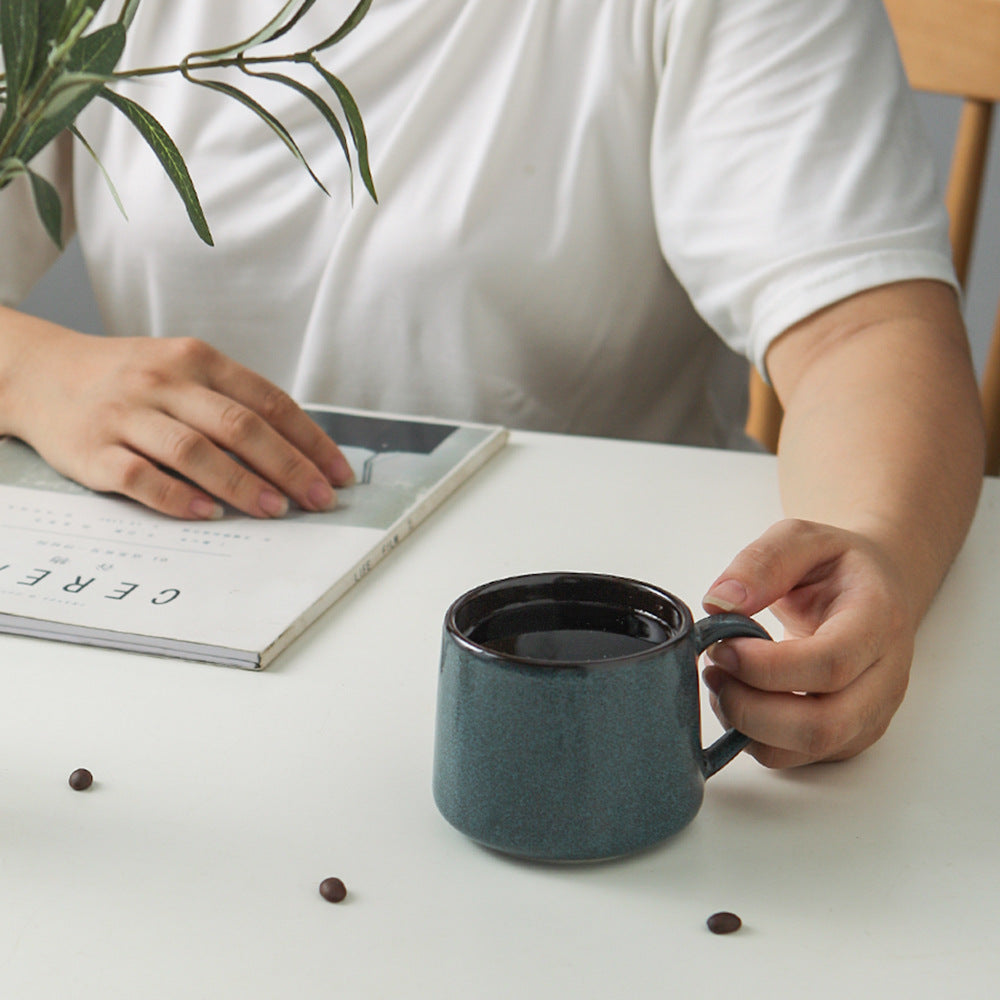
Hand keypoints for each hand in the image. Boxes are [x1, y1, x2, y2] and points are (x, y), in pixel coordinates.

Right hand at [3, 318, 353, 518]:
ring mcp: (127, 415)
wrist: (42, 373)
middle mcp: (164, 382)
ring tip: (274, 509)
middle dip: (288, 466)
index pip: (268, 401)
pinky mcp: (92, 450)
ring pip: (193, 450)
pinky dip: (176, 497)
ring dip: (240, 483)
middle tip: (318, 499)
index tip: (337, 473)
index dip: (309, 440)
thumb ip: (232, 404)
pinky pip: (139, 477)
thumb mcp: (184, 372)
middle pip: (239, 426)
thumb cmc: (131, 379)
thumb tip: (297, 453)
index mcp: (198, 360)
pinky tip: (206, 513)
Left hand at [700, 518, 914, 767]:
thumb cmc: (835, 565)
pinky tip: (739, 698)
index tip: (721, 646)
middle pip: (822, 725)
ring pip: (808, 749)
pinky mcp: (848, 736)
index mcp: (879, 620)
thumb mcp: (801, 537)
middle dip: (750, 707)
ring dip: (748, 725)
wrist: (874, 588)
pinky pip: (798, 757)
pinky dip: (755, 738)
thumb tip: (720, 603)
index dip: (764, 665)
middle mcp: (885, 677)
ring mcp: (871, 714)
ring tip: (721, 682)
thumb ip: (762, 562)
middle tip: (714, 670)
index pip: (829, 664)